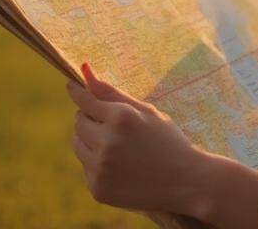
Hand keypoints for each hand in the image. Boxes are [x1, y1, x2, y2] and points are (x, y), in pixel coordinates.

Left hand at [65, 62, 205, 214]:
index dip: (78, 92)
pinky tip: (122, 166)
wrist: (186, 182)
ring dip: (90, 141)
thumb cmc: (167, 140)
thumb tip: (83, 69)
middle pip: (78, 122)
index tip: (71, 85)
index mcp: (122, 118)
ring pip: (78, 145)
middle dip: (90, 119)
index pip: (86, 100)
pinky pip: (86, 168)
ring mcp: (101, 169)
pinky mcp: (98, 189)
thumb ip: (112, 92)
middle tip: (111, 123)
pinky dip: (98, 164)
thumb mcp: (146, 111)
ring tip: (118, 145)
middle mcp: (107, 143)